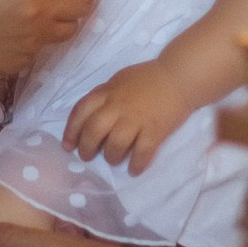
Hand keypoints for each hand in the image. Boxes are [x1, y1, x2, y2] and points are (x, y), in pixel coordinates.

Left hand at [65, 61, 192, 172]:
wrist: (178, 76)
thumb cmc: (148, 78)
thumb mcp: (119, 80)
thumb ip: (104, 96)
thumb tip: (92, 115)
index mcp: (106, 92)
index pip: (80, 112)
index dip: (71, 131)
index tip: (68, 146)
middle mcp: (118, 106)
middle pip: (93, 131)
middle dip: (86, 148)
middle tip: (87, 157)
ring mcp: (136, 119)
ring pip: (115, 144)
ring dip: (111, 156)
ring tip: (113, 160)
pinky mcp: (155, 130)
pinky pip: (142, 152)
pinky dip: (136, 164)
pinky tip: (134, 170)